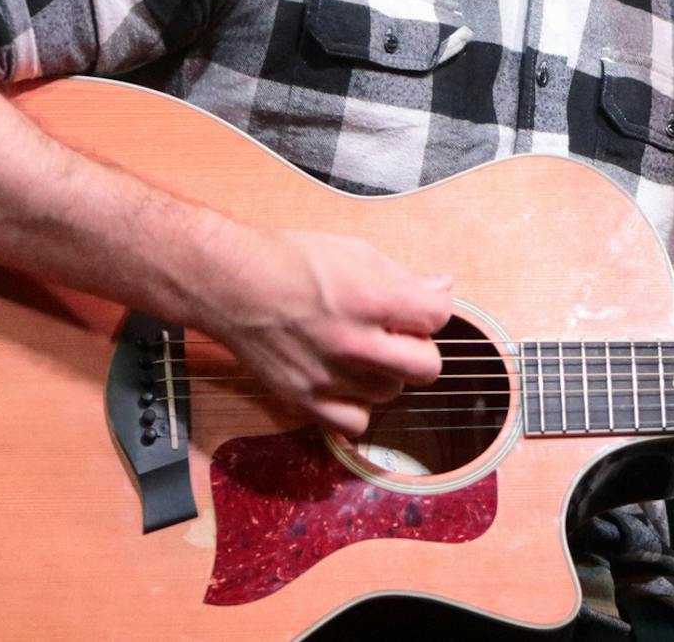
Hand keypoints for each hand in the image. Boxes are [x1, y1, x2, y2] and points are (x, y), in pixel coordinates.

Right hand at [207, 230, 451, 436]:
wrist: (231, 283)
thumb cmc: (291, 260)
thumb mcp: (355, 251)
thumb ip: (403, 276)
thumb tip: (441, 287)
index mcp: (370, 299)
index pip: (438, 316)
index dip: (434, 308)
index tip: (420, 306)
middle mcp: (353, 343)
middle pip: (427, 367)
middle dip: (420, 348)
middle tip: (398, 334)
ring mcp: (329, 377)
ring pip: (391, 392)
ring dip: (385, 373)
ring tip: (361, 349)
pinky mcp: (305, 401)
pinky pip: (356, 422)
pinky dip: (357, 405)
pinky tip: (346, 380)